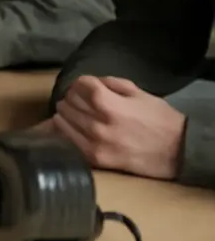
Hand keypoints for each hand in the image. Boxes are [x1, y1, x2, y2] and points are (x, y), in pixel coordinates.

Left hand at [53, 76, 185, 179]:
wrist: (178, 152)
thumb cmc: (160, 120)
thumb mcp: (138, 92)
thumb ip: (110, 83)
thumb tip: (88, 83)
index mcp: (107, 103)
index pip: (79, 84)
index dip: (82, 82)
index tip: (86, 86)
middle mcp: (97, 122)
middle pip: (69, 100)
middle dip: (74, 96)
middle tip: (81, 100)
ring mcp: (94, 142)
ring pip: (62, 119)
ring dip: (67, 113)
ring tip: (76, 113)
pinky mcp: (94, 158)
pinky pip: (67, 140)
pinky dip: (65, 131)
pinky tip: (72, 128)